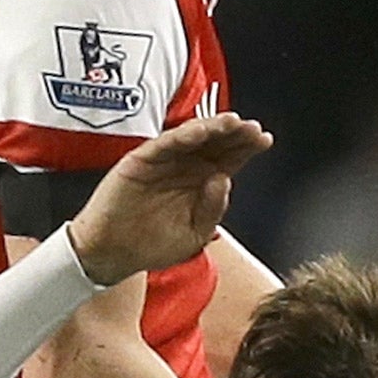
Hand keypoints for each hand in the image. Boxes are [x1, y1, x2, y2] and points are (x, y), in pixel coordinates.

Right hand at [69, 114, 271, 284]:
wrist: (112, 254)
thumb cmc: (152, 244)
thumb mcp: (194, 235)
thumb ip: (212, 210)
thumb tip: (223, 179)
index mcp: (201, 182)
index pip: (229, 158)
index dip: (247, 147)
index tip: (264, 140)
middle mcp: (185, 166)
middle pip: (215, 143)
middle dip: (236, 134)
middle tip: (253, 128)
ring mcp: (164, 161)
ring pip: (192, 137)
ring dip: (213, 127)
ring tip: (232, 122)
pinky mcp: (141, 160)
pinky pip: (164, 143)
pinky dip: (182, 135)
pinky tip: (200, 131)